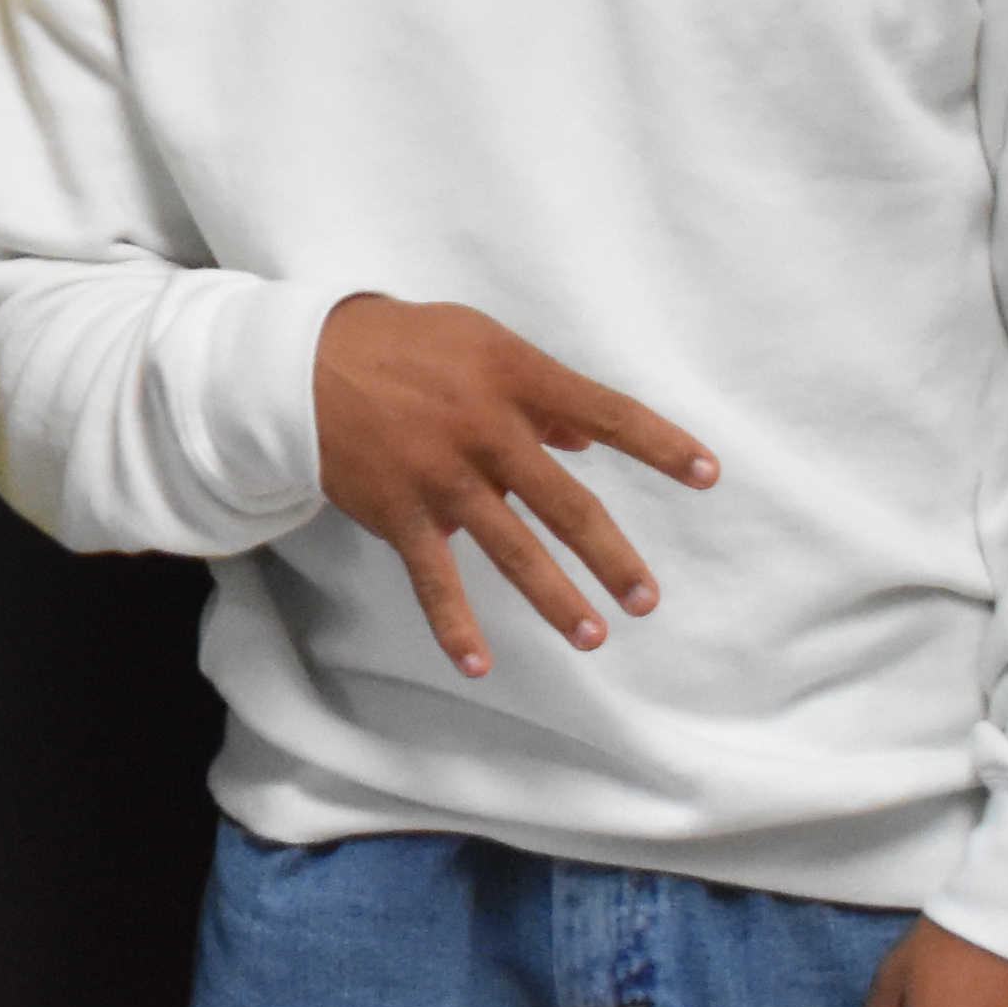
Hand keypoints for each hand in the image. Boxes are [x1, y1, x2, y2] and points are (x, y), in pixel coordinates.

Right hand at [309, 293, 714, 676]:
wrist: (300, 366)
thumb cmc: (403, 347)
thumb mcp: (479, 343)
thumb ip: (537, 393)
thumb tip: (586, 437)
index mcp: (514, 378)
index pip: (605, 412)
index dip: (659, 444)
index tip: (707, 474)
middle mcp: (485, 430)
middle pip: (565, 503)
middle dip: (610, 554)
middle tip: (646, 597)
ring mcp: (442, 477)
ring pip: (511, 548)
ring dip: (554, 597)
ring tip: (594, 636)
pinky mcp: (400, 513)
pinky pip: (433, 579)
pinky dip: (453, 624)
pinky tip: (478, 663)